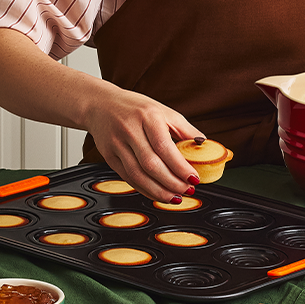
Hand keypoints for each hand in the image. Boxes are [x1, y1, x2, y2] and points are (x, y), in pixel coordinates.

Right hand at [85, 84, 203, 201]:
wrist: (100, 105)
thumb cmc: (135, 108)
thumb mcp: (163, 111)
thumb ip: (185, 129)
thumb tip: (204, 145)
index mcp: (147, 116)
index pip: (164, 147)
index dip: (180, 167)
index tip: (193, 178)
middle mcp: (129, 130)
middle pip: (151, 164)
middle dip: (172, 182)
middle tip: (187, 190)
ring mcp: (117, 144)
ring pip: (138, 175)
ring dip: (158, 191)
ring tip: (175, 197)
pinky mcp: (109, 156)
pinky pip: (128, 178)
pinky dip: (145, 190)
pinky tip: (158, 194)